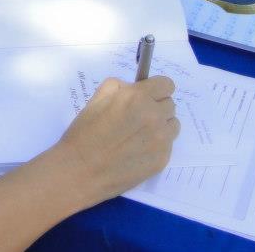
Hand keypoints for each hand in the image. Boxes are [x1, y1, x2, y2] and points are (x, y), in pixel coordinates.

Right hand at [54, 76, 178, 201]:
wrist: (82, 170)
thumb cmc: (85, 132)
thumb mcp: (96, 99)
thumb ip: (119, 87)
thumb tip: (134, 88)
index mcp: (137, 97)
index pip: (166, 84)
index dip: (157, 88)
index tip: (149, 95)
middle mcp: (154, 116)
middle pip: (170, 104)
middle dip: (156, 107)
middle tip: (137, 117)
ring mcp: (161, 139)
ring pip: (172, 125)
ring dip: (160, 125)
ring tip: (139, 135)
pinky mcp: (162, 159)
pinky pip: (167, 145)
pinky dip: (156, 144)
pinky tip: (137, 150)